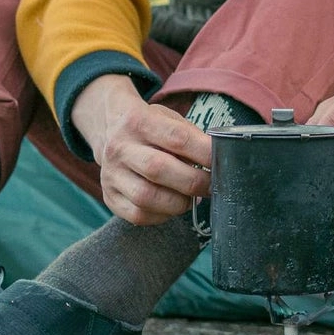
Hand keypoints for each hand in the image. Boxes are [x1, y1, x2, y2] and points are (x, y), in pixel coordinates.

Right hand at [70, 74, 211, 225]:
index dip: (204, 153)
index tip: (223, 162)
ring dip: (178, 203)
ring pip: (146, 197)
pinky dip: (162, 216)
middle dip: (194, 182)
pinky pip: (137, 215)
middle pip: (159, 169)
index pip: (176, 138)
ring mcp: (111, 174)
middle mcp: (120, 147)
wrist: (110, 131)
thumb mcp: (169, 118)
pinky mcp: (109, 196)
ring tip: (192, 198)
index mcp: (138, 121)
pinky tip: (172, 206)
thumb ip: (191, 136)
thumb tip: (218, 160)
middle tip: (212, 186)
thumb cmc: (151, 127)